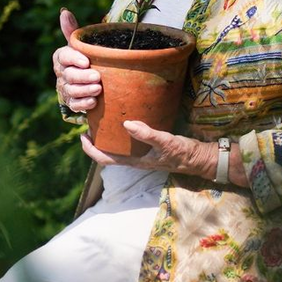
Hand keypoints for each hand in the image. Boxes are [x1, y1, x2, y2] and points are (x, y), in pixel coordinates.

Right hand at [53, 8, 100, 113]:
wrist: (87, 76)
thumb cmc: (84, 56)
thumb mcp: (79, 44)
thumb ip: (72, 30)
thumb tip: (64, 11)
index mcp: (61, 57)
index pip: (63, 56)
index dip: (74, 59)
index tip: (86, 61)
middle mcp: (61, 73)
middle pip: (68, 75)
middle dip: (82, 77)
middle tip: (97, 76)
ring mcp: (65, 88)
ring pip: (71, 91)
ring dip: (84, 90)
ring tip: (98, 89)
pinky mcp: (72, 101)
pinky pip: (75, 104)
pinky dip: (83, 104)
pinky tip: (93, 102)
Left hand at [81, 120, 217, 179]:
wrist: (199, 158)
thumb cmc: (182, 153)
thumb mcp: (165, 142)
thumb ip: (147, 134)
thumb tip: (126, 124)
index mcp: (134, 161)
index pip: (104, 159)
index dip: (90, 149)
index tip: (82, 135)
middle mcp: (135, 159)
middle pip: (107, 153)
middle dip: (96, 140)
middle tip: (89, 123)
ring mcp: (141, 154)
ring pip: (117, 147)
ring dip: (107, 136)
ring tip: (102, 119)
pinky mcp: (149, 147)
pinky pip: (129, 141)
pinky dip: (122, 132)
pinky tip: (125, 119)